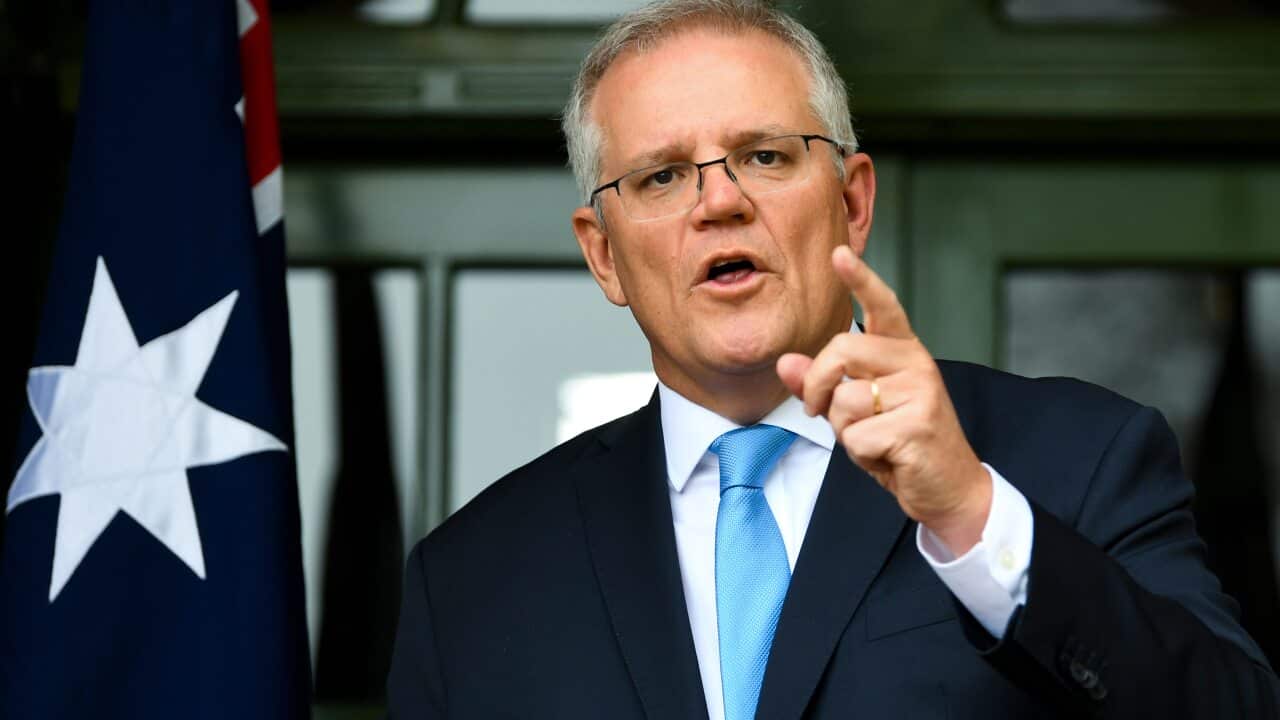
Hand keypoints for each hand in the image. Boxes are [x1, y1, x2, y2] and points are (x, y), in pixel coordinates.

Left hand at [776, 246, 990, 554]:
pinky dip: (861, 457)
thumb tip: (786, 363)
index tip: (838, 254)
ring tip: (875, 441)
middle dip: (817, 386)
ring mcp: (920, 391)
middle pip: (841, 350)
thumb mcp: (856, 411)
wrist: (947, 489)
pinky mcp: (917, 424)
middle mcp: (915, 362)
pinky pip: (856, 437)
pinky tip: (888, 458)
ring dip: (844, 432)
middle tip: (818, 412)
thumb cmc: (899, 445)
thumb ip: (822, 384)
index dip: (860, 279)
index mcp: (903, 351)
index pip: (882, 306)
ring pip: (844, 400)